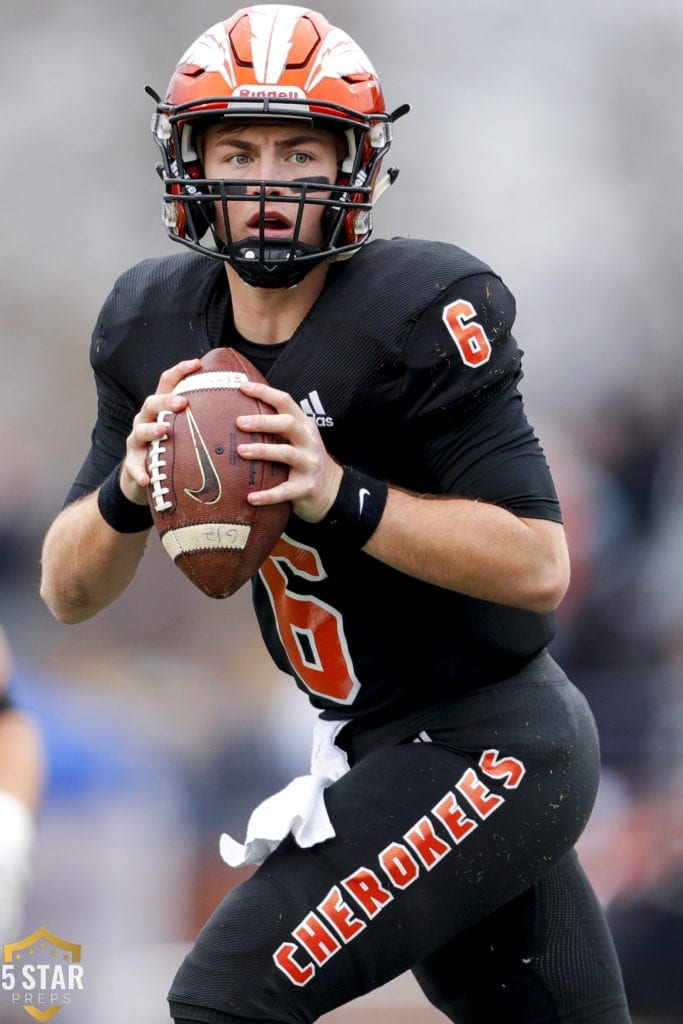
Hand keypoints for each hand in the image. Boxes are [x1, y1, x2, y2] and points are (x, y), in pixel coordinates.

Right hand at [119, 359, 201, 503]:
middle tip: (183, 401)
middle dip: (167, 400)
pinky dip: (139, 472)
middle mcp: (145, 420)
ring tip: (164, 430)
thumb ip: (201, 419)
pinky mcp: (132, 463)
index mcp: (160, 409)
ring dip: (152, 429)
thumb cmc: (170, 448)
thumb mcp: (182, 430)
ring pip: (141, 431)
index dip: (179, 371)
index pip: (167, 383)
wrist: (141, 475)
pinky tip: (147, 478)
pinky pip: (134, 467)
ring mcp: (137, 441)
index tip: (196, 363)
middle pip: (152, 403)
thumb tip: (240, 411)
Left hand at [236, 380, 342, 522]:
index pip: (285, 402)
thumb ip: (278, 427)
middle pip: (288, 424)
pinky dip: (267, 495)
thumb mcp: (298, 439)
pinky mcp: (306, 488)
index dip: (264, 392)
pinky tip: (251, 497)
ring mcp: (309, 465)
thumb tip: (240, 413)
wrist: (332, 490)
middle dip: (263, 421)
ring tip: (241, 451)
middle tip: (239, 422)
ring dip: (262, 451)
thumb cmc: (305, 460)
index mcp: (304, 426)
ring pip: (286, 454)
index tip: (242, 387)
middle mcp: (308, 442)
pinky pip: (285, 491)